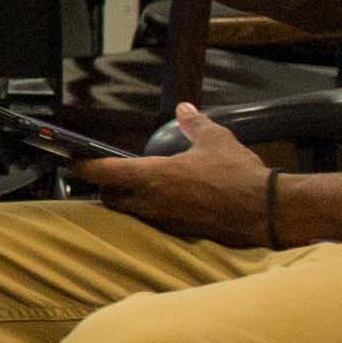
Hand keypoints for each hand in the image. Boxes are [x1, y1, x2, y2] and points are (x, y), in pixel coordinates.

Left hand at [74, 102, 274, 247]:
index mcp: (154, 176)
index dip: (84, 166)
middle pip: (110, 197)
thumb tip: (184, 109)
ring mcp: (165, 220)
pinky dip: (151, 211)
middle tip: (107, 173)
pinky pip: (154, 221)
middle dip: (104, 186)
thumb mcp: (216, 139)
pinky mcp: (180, 232)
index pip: (104, 172)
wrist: (268, 211)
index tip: (73, 160)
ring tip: (136, 186)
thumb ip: (194, 124)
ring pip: (131, 212)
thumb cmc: (240, 175)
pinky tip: (166, 200)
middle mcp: (152, 202)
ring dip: (127, 200)